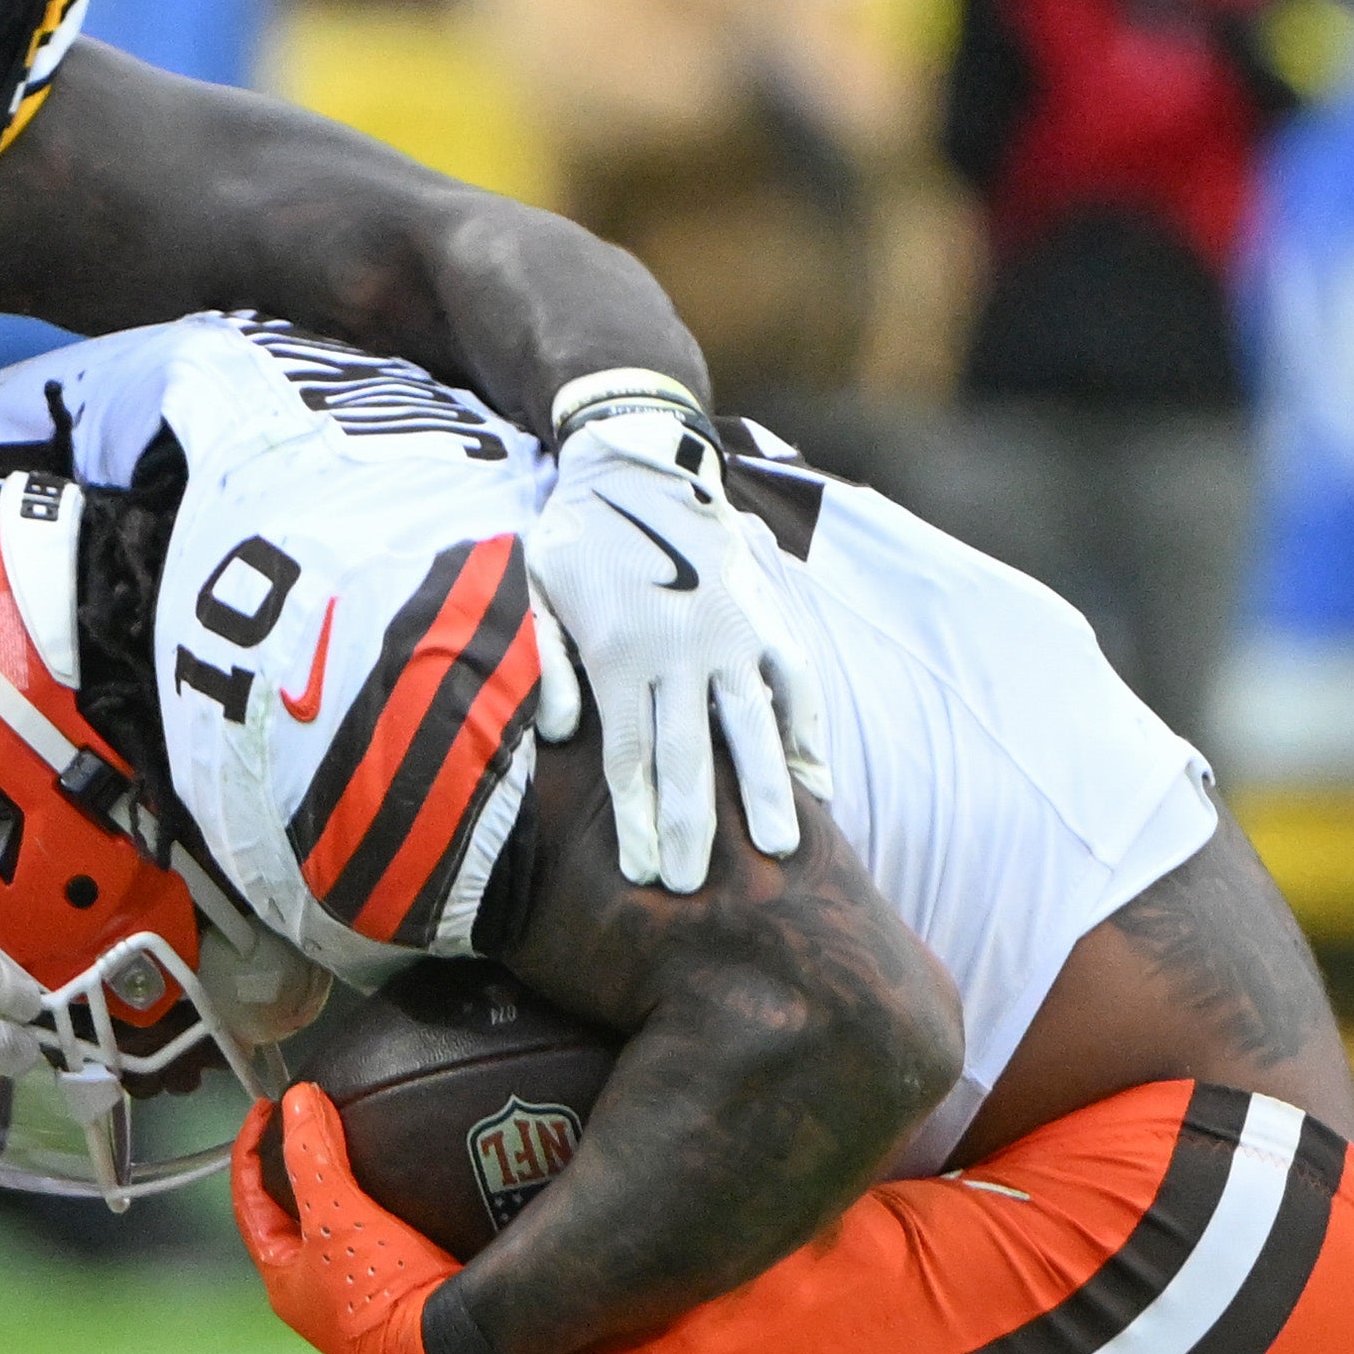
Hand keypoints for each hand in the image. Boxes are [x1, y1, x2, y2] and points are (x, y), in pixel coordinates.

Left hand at [230, 1087, 474, 1353]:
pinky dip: (372, 1200)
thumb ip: (313, 1155)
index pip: (247, 1199)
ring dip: (335, 1179)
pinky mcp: (392, 1287)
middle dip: (292, 1164)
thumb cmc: (384, 1300)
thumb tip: (298, 1102)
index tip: (266, 1111)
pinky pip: (371, 1231)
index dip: (250, 1149)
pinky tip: (391, 1184)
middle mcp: (312, 1288)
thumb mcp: (337, 1216)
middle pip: (288, 1210)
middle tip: (304, 1123)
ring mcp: (351, 1290)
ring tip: (345, 1141)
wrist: (451, 1346)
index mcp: (282, 1277)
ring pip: (331, 1220)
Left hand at [533, 387, 827, 890]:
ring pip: (755, 728)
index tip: (645, 873)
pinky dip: (808, 734)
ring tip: (783, 851)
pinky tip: (818, 784)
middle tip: (696, 890)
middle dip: (693, 829)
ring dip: (768, 794)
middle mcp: (681, 651)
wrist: (640, 462)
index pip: (630, 758)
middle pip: (690, 758)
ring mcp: (734, 634)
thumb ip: (547, 661)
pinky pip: (799, 684)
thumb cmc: (577, 537)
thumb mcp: (535, 588)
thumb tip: (566, 732)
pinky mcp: (771, 617)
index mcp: (619, 651)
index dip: (638, 820)